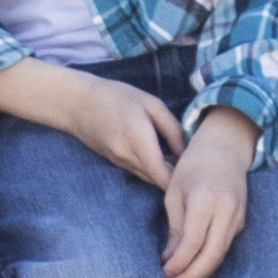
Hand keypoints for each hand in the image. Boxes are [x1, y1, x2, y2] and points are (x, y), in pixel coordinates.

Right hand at [0, 59, 182, 189]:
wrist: (77, 104)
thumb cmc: (117, 97)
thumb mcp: (151, 103)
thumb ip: (172, 129)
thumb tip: (188, 153)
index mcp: (137, 137)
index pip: (162, 173)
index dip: (182, 180)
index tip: (200, 175)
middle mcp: (127, 155)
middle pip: (159, 180)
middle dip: (179, 179)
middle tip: (200, 171)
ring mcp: (120, 163)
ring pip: (151, 178)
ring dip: (168, 175)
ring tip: (187, 165)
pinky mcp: (117, 164)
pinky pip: (142, 173)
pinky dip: (156, 170)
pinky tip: (168, 160)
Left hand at [161, 110, 257, 277]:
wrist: (226, 149)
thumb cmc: (193, 167)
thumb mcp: (174, 192)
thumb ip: (175, 227)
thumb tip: (169, 261)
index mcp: (206, 199)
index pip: (193, 242)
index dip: (178, 263)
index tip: (162, 274)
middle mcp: (226, 210)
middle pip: (212, 255)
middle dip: (191, 277)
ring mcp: (237, 217)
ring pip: (220, 255)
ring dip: (199, 275)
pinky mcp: (241, 222)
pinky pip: (224, 248)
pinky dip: (208, 263)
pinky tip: (192, 271)